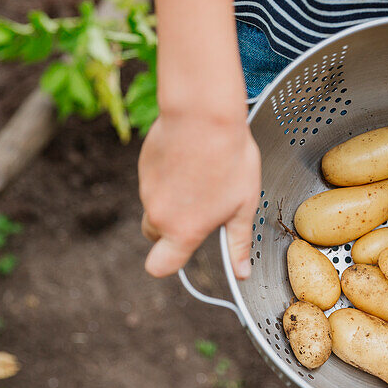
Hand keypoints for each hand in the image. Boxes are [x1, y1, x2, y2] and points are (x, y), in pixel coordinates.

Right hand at [138, 110, 260, 278]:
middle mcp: (159, 214)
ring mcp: (147, 189)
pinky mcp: (143, 166)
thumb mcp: (244, 205)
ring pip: (155, 204)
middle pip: (155, 235)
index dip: (167, 263)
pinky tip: (190, 158)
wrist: (203, 114)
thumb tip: (241, 273)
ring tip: (203, 173)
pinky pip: (153, 181)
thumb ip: (238, 242)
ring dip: (172, 198)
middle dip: (171, 228)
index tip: (182, 251)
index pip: (159, 266)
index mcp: (183, 231)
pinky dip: (167, 176)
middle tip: (201, 206)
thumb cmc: (229, 158)